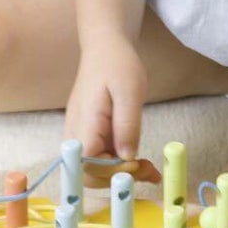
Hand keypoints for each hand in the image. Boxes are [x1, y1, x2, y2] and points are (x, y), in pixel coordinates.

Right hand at [63, 35, 162, 189]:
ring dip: (122, 174)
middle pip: (88, 173)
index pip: (86, 166)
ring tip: (150, 170)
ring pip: (95, 168)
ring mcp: (82, 135)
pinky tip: (142, 162)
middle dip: (118, 179)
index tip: (136, 165)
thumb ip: (127, 126)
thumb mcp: (130, 92)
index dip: (111, 173)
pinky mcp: (90, 134)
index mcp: (84, 123)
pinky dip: (121, 164)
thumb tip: (127, 158)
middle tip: (149, 172)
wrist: (105, 47)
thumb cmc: (118, 65)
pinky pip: (101, 157)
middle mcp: (76, 133)